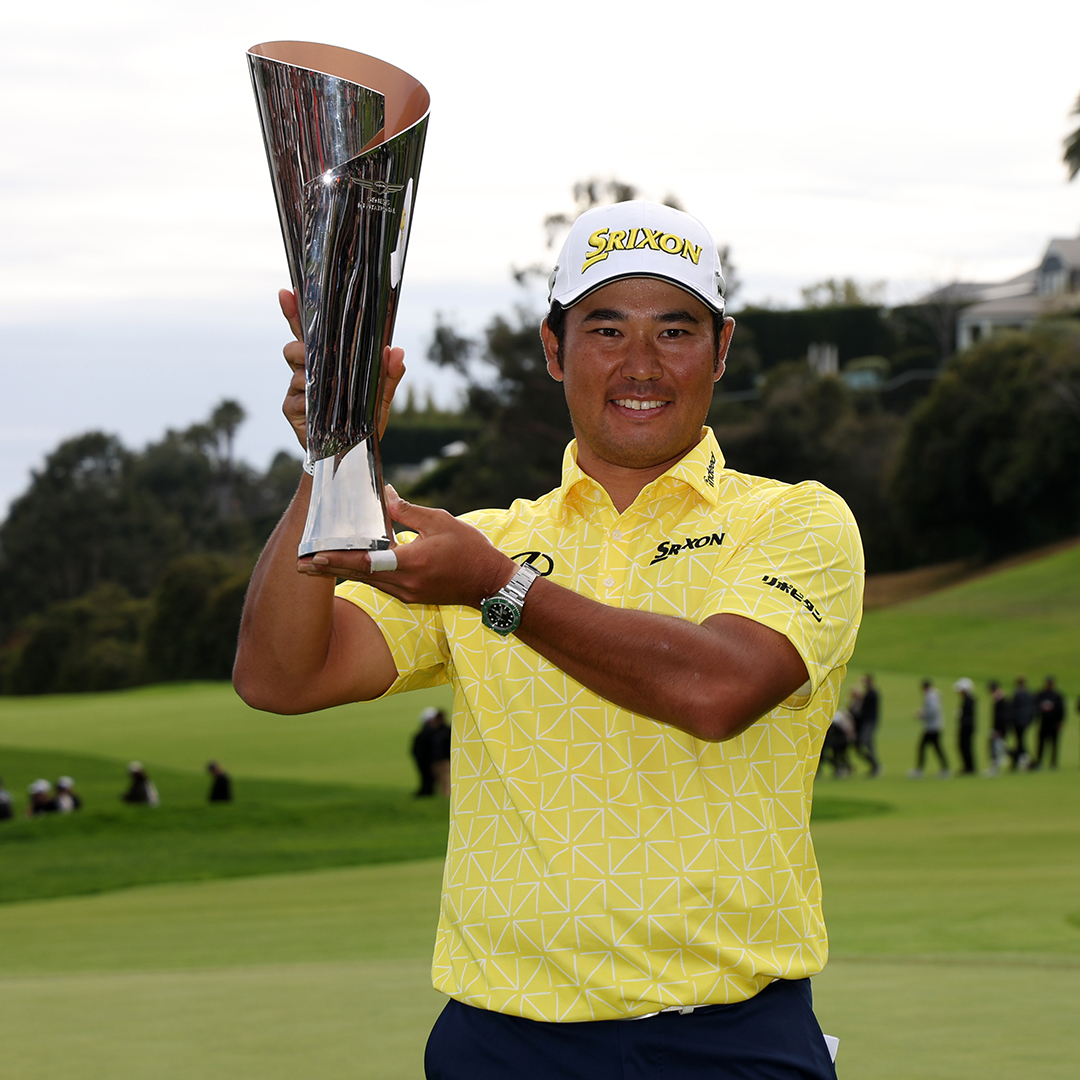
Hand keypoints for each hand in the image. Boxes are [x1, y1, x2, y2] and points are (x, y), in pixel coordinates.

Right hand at [278, 288, 406, 448]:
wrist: (352, 457)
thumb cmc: (364, 425)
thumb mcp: (381, 399)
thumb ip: (389, 375)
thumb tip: (397, 351)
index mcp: (328, 364)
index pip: (309, 333)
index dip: (296, 312)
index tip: (287, 292)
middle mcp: (309, 373)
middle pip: (294, 346)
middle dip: (301, 346)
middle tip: (311, 352)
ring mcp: (297, 390)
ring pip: (295, 370)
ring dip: (308, 375)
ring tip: (325, 387)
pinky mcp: (292, 408)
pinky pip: (294, 396)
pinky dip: (307, 398)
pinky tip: (317, 406)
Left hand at [298, 486, 516, 608]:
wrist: (490, 583)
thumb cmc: (470, 550)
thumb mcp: (440, 522)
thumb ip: (407, 511)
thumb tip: (383, 494)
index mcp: (411, 563)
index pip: (367, 561)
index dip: (339, 558)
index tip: (315, 555)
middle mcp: (404, 583)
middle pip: (359, 575)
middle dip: (329, 568)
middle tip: (300, 563)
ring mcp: (406, 593)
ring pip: (366, 581)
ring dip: (342, 573)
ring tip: (315, 566)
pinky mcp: (410, 596)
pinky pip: (379, 584)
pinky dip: (361, 575)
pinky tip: (348, 567)